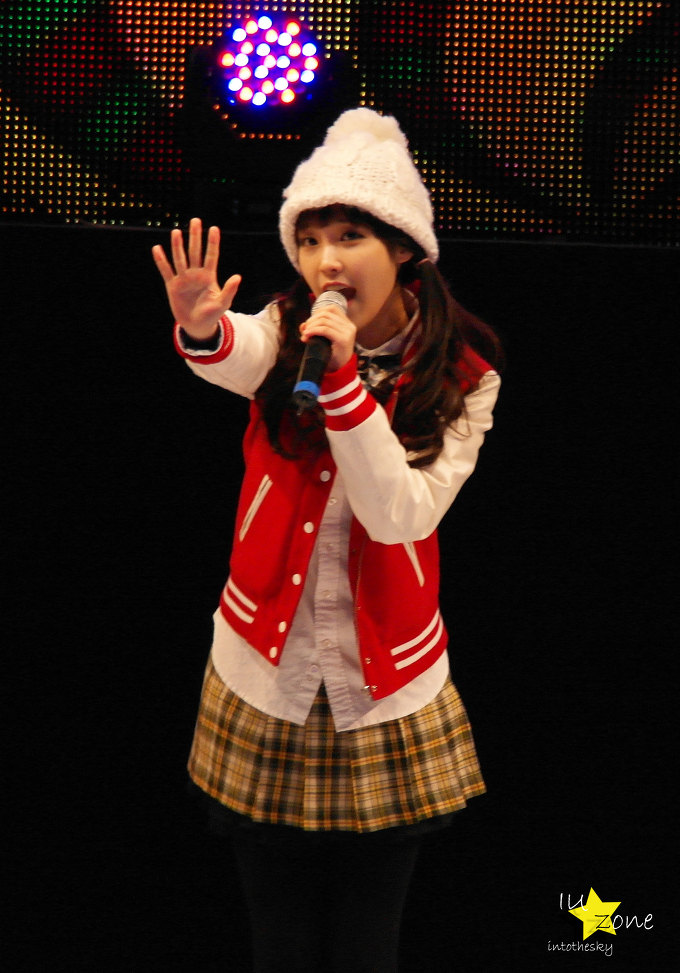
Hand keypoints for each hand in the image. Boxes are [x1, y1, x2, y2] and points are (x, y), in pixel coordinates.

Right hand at [152, 218, 240, 339]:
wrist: (197, 325)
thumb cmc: (212, 314)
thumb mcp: (223, 303)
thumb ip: (229, 290)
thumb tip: (238, 277)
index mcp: (209, 276)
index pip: (211, 256)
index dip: (212, 243)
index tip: (214, 228)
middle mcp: (196, 274)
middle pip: (195, 252)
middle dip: (195, 237)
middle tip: (195, 221)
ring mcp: (183, 279)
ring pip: (180, 259)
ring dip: (178, 246)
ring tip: (176, 232)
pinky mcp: (172, 286)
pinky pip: (166, 271)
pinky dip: (161, 260)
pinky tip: (157, 249)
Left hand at [300, 303, 355, 371]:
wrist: (340, 371)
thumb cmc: (331, 355)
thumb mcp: (324, 340)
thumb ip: (314, 330)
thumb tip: (302, 325)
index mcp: (347, 324)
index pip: (332, 308)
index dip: (318, 312)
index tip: (310, 323)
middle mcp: (349, 326)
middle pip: (326, 313)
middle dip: (312, 320)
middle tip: (305, 330)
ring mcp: (347, 332)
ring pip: (324, 321)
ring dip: (311, 326)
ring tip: (305, 335)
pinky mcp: (343, 340)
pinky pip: (325, 330)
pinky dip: (314, 331)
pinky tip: (307, 336)